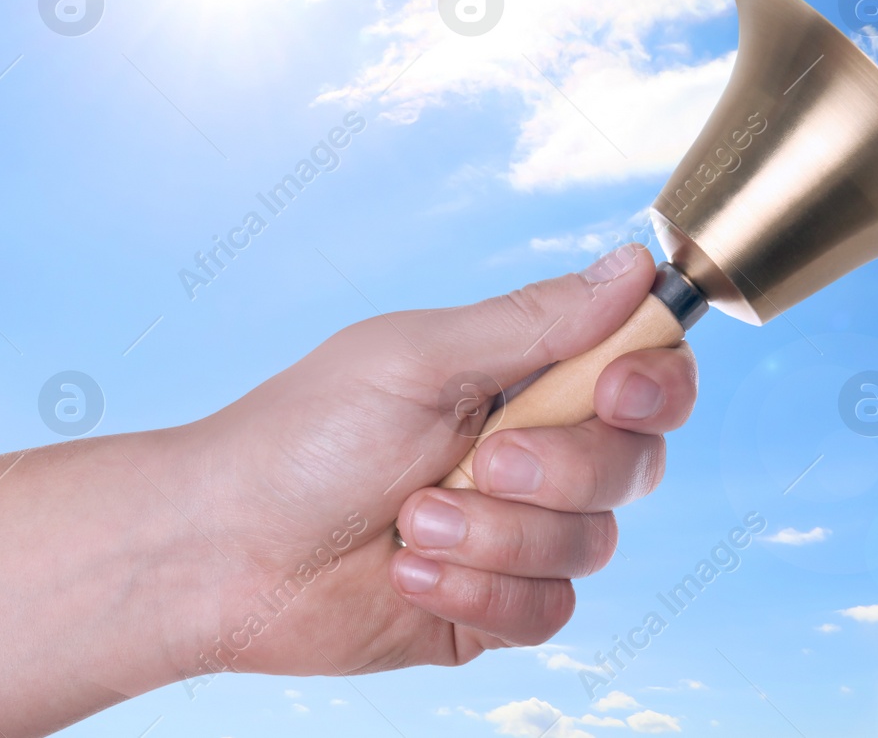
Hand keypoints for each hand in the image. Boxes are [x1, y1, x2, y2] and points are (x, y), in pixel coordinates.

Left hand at [156, 243, 696, 681]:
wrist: (222, 553)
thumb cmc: (304, 438)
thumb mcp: (421, 359)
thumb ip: (536, 321)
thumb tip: (635, 265)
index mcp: (524, 375)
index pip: (645, 370)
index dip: (656, 384)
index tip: (617, 393)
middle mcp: (537, 451)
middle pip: (636, 462)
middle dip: (559, 470)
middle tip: (479, 460)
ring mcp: (520, 533)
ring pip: (592, 544)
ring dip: (496, 537)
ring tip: (408, 522)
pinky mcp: (496, 605)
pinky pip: (549, 613)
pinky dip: (478, 593)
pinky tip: (406, 574)